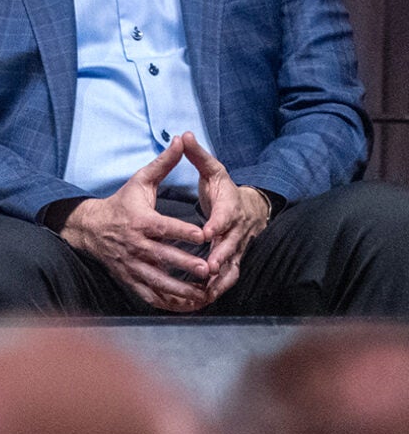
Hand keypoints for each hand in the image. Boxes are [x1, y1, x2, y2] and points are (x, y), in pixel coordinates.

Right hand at [58, 136, 214, 311]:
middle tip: (207, 269)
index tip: (203, 236)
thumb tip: (180, 139)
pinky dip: (167, 302)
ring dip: (180, 288)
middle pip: (163, 256)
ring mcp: (132, 264)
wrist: (90, 228)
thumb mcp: (140, 181)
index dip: (183, 232)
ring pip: (157, 280)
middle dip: (185, 264)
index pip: (164, 227)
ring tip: (202, 293)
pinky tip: (186, 306)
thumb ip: (164, 164)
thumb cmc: (122, 203)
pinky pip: (149, 294)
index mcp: (140, 221)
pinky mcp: (130, 278)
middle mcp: (135, 245)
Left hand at [181, 134, 271, 305]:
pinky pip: (229, 277)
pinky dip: (219, 288)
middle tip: (207, 268)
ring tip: (205, 290)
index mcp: (231, 207)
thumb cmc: (224, 188)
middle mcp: (238, 230)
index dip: (217, 225)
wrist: (250, 206)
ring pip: (232, 266)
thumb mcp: (213, 170)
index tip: (205, 233)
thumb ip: (198, 156)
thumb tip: (184, 134)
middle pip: (231, 246)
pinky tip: (204, 298)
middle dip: (220, 257)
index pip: (226, 217)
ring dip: (221, 278)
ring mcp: (238, 247)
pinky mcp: (235, 260)